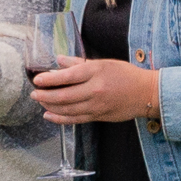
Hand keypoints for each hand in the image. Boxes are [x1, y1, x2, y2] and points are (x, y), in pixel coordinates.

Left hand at [28, 54, 160, 124]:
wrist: (146, 93)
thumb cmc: (126, 75)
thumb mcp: (103, 63)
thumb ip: (79, 63)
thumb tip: (59, 61)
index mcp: (96, 72)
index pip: (67, 77)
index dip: (49, 80)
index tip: (37, 79)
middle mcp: (95, 90)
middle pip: (64, 96)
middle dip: (45, 95)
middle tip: (34, 93)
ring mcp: (97, 106)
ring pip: (67, 110)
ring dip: (50, 107)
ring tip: (40, 102)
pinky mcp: (99, 116)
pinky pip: (75, 119)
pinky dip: (60, 118)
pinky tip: (49, 115)